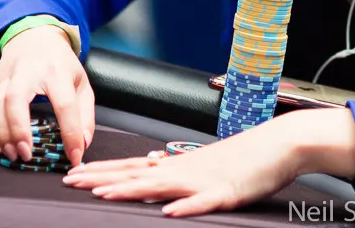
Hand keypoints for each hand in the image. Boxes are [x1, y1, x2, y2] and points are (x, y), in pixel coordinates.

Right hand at [0, 24, 94, 167]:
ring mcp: (7, 78)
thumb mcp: (81, 82)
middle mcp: (28, 72)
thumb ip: (85, 115)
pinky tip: (3, 146)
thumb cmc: (59, 63)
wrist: (34, 36)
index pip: (65, 104)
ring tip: (15, 155)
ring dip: (4, 134)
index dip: (70, 132)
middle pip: (16, 100)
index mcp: (57, 71)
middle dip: (19, 130)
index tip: (74, 156)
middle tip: (27, 155)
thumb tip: (82, 144)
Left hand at [62, 108, 354, 215]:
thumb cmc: (249, 157)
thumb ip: (181, 171)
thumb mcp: (209, 165)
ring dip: (132, 190)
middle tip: (71, 180)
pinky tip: (169, 212)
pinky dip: (186, 207)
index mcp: (181, 165)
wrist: (282, 143)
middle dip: (103, 178)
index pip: (134, 167)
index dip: (104, 171)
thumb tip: (155, 169)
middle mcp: (187, 170)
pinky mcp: (227, 192)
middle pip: (137, 174)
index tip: (75, 173)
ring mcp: (205, 180)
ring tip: (104, 194)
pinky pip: (203, 203)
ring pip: (161, 186)